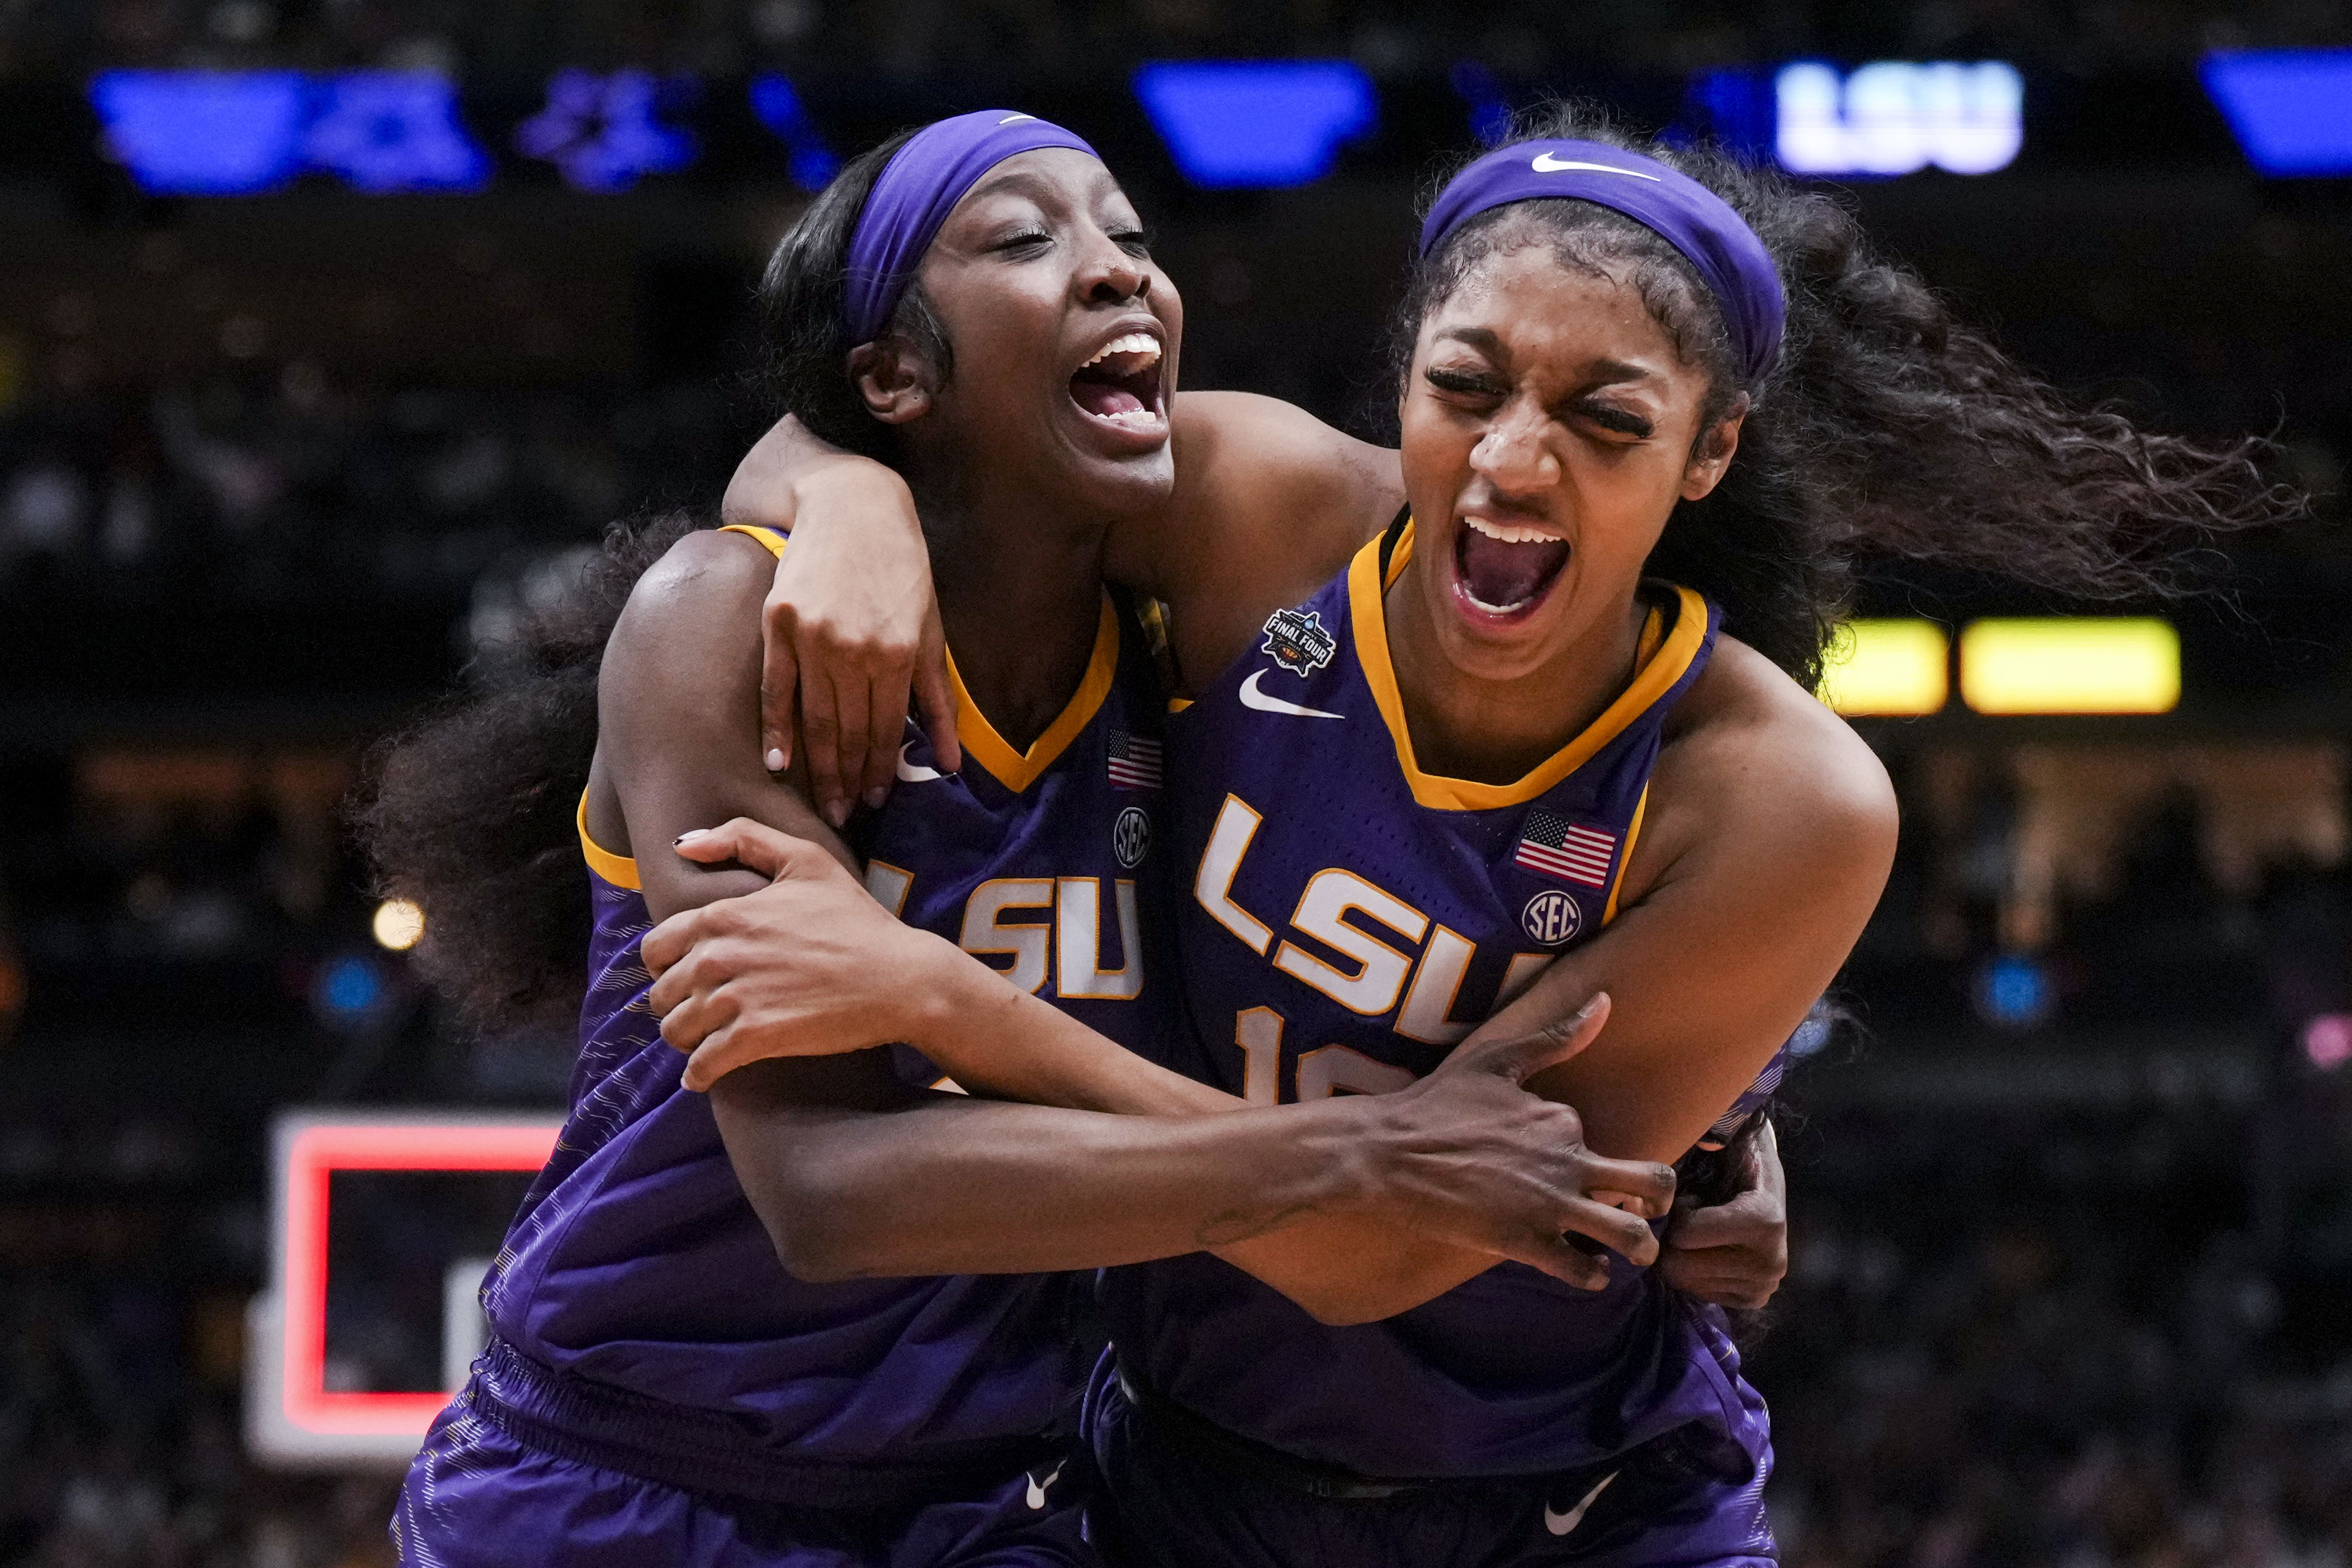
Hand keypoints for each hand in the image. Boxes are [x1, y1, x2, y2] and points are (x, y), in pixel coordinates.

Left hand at [642, 818, 956, 1089]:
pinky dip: (698, 1075)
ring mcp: (735, 998)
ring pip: (676, 1030)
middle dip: (675, 1004)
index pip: (656, 947)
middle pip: (662, 992)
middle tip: (698, 1012)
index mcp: (724, 914)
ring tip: (703, 1042)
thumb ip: (743, 838)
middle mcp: (719, 955)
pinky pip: (702, 1065)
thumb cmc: (857, 919)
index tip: (683, 975)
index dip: (665, 964)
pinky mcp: (754, 1038)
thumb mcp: (807, 860)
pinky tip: (703, 1076)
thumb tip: (683, 845)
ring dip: (685, 1040)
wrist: (901, 978)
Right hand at [755, 464, 958, 828]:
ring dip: (819, 767)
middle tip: (845, 815)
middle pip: (848, 733)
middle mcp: (854, 650)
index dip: (881, 771)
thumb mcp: (931, 627)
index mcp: (899, 653)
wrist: (852, 504)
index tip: (877, 800)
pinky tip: (779, 764)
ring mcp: (812, 638)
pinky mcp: (778, 623)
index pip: (886, 730)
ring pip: (814, 720)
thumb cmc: (901, 565)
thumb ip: (938, 699)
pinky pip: (775, 690)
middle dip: (849, 779)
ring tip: (822, 801)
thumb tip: (950, 763)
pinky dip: (777, 729)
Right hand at [1360, 996, 1678, 1290]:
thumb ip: (1557, 1037)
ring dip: (1638, 1249)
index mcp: (1561, 1119)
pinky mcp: (1523, 1243)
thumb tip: (1607, 1000)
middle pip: (1654, 1185)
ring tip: (1630, 1254)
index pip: (1607, 1138)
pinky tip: (1584, 1270)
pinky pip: (1581, 1270)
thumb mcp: (1497, 1059)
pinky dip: (1592, 1276)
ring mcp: (1548, 1207)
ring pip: (1629, 1236)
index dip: (1596, 1154)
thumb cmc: (1436, 1103)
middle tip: (1648, 1210)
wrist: (1387, 1153)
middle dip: (1662, 1202)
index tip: (1573, 1163)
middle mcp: (1566, 1163)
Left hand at [1661, 1120, 1787, 1309]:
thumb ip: (1705, 1142)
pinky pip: (1699, 1293)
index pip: (1686, 1232)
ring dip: (1683, 1254)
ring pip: (1684, 1281)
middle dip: (1673, 1238)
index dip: (1677, 1213)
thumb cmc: (1737, 1159)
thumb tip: (1693, 1140)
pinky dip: (1694, 1271)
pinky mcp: (1754, 1300)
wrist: (1766, 1185)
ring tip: (1700, 1233)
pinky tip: (1709, 1251)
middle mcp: (1771, 1261)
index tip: (1691, 1197)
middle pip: (1680, 1264)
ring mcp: (1764, 1285)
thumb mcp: (1723, 1143)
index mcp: (1765, 1219)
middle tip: (1688, 1218)